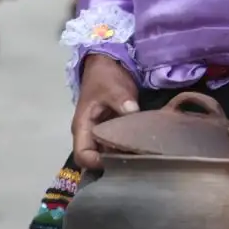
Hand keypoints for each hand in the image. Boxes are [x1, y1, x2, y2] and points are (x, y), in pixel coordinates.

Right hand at [71, 53, 139, 170]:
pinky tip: (146, 148)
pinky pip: (119, 145)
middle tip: (138, 161)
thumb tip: (131, 111)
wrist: (108, 65)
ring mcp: (102, 134)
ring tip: (144, 156)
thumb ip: (120, 100)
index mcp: (83, 127)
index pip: (83, 155)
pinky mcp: (114, 131)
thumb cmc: (104, 77)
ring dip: (124, 156)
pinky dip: (130, 148)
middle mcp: (90, 135)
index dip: (97, 163)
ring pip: (110, 154)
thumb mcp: (111, 86)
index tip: (119, 159)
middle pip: (97, 159)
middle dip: (116, 162)